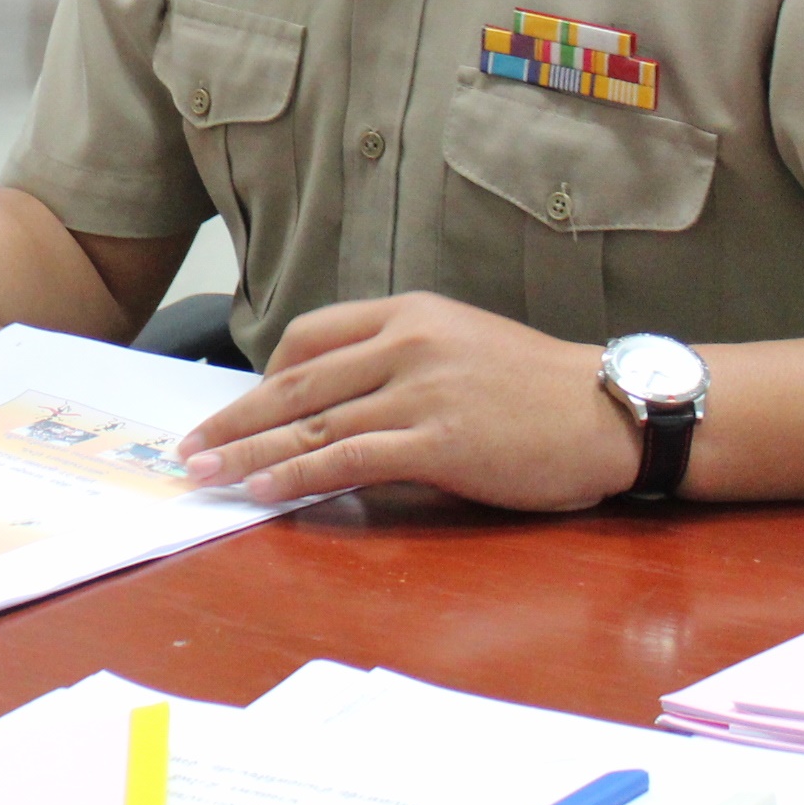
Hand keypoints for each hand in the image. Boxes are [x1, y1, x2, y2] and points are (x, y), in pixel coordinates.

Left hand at [172, 293, 642, 510]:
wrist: (613, 410)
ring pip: (311, 422)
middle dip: (234, 418)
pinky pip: (347, 457)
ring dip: (249, 452)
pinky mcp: (437, 440)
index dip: (264, 377)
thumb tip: (341, 404)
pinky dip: (296, 475)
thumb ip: (403, 364)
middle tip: (190, 447)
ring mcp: (420, 389)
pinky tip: (265, 491)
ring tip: (207, 475)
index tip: (236, 409)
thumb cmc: (543, 391)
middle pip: (296, 382)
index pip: (312, 336)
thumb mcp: (464, 348)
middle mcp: (406, 342)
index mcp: (410, 312)